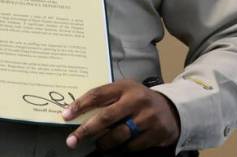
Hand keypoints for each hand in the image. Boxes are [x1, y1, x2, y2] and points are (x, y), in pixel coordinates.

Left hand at [62, 80, 179, 152]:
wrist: (171, 109)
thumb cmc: (138, 100)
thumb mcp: (124, 91)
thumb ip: (106, 99)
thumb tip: (77, 112)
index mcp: (124, 87)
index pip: (98, 94)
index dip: (80, 105)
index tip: (65, 115)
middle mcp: (136, 100)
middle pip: (106, 117)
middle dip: (86, 130)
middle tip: (72, 140)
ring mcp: (147, 117)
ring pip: (118, 135)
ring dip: (104, 143)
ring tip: (98, 146)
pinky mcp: (156, 133)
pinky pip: (132, 146)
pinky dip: (121, 149)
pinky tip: (116, 149)